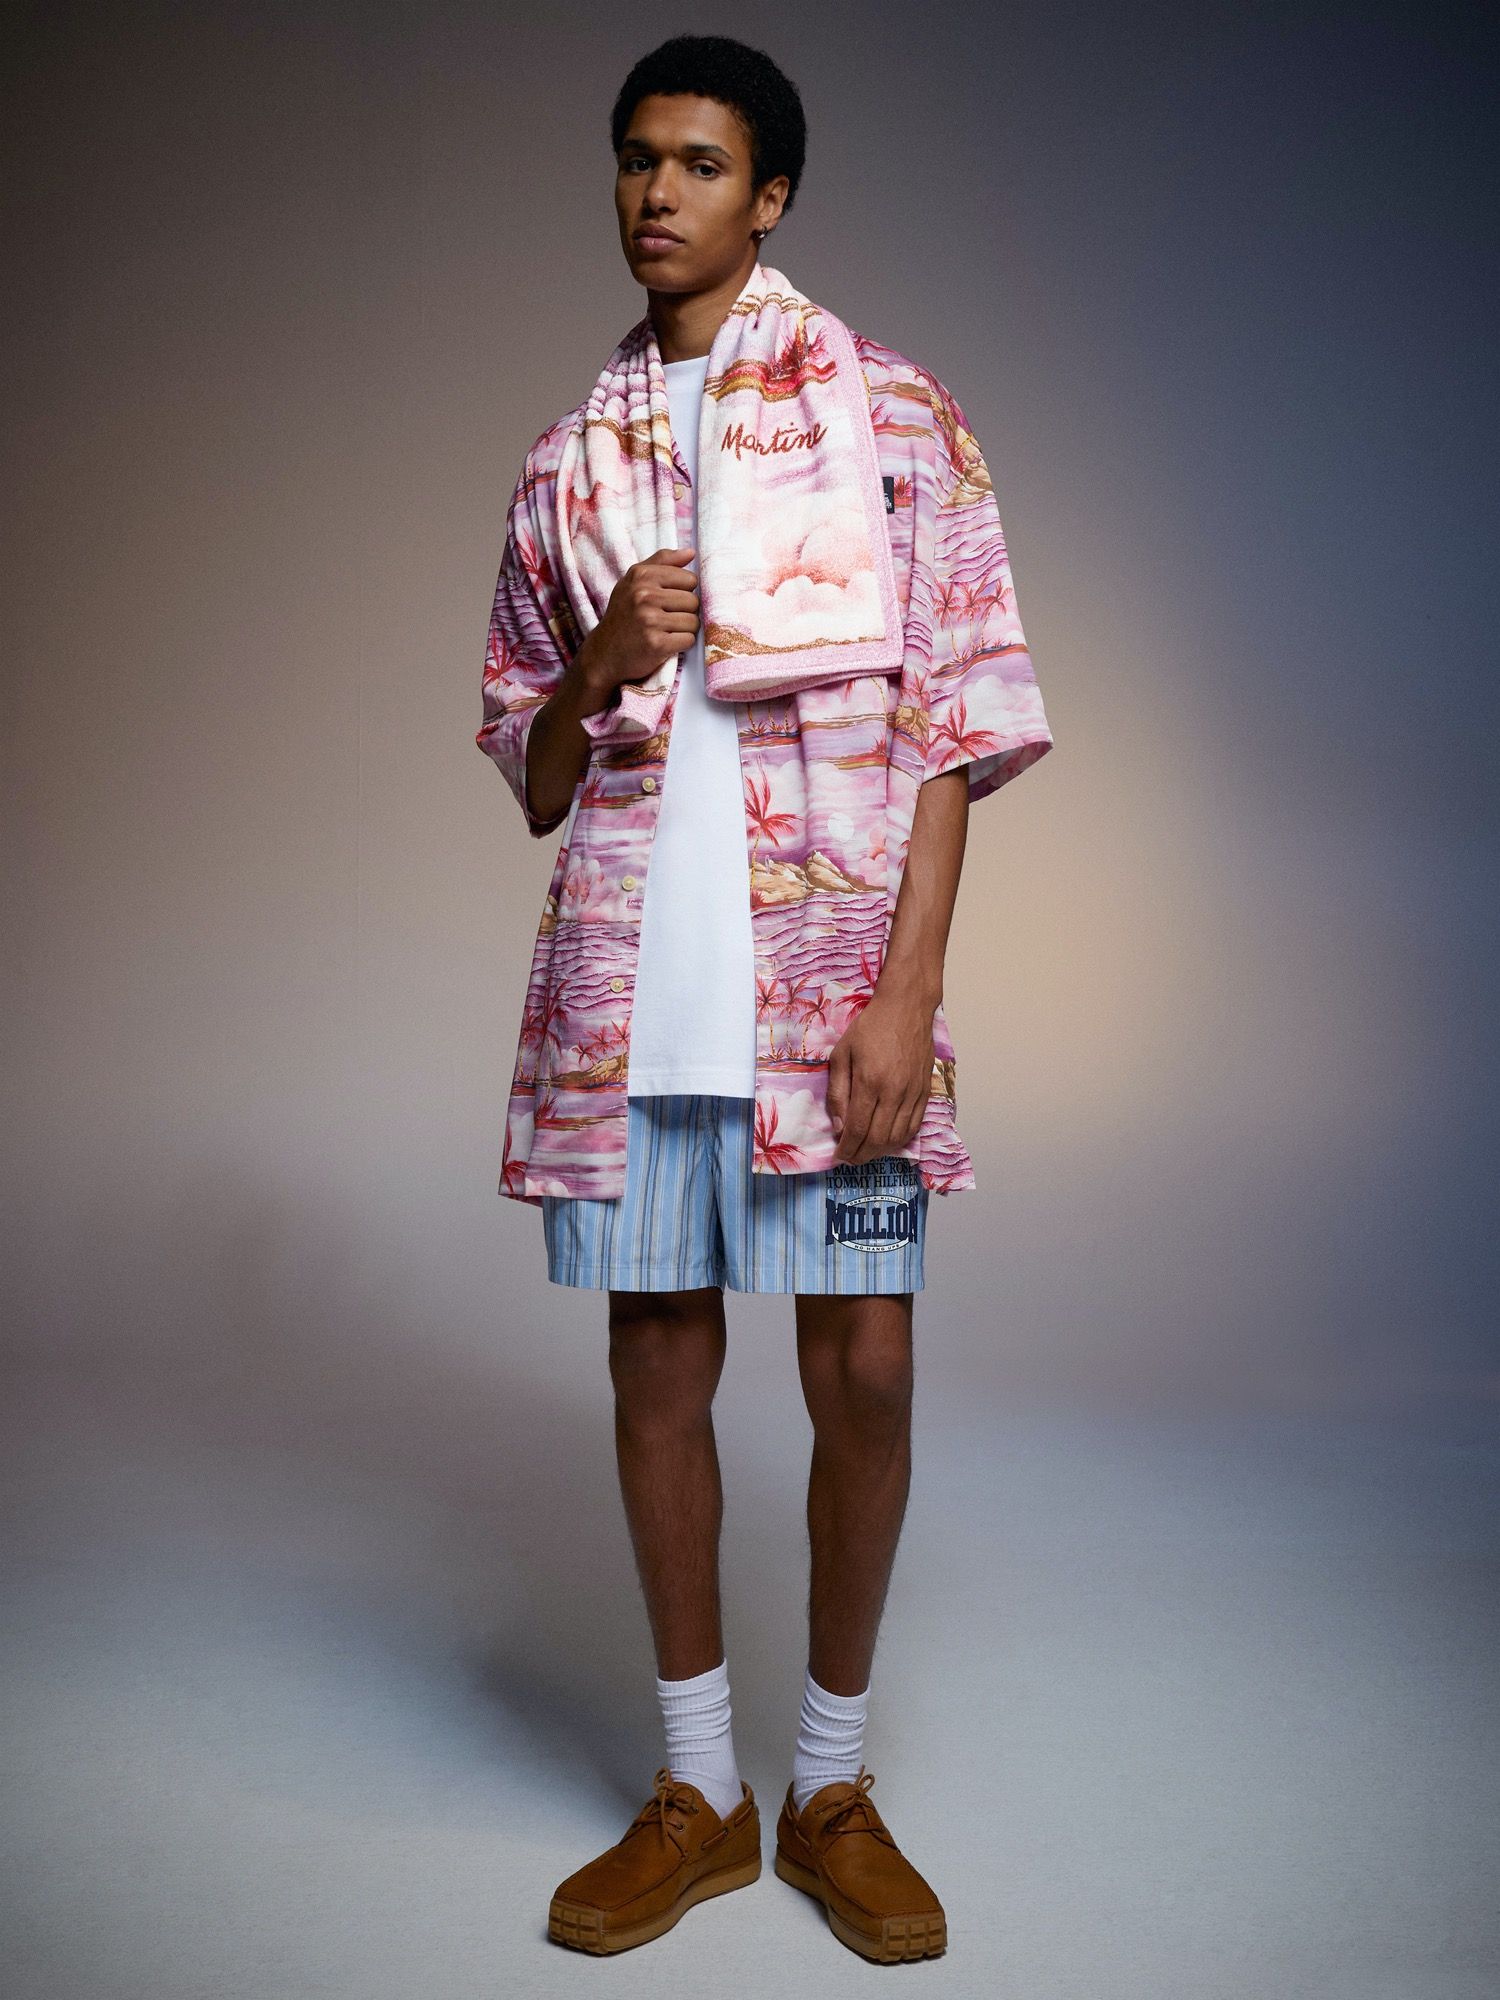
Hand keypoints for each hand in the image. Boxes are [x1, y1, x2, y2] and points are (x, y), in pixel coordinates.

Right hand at [576, 546, 698, 705]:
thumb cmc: (623, 615)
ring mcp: (649, 620)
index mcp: (641, 576)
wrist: (603, 653)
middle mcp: (644, 595)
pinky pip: (688, 640)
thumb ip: (662, 562)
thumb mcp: (633, 582)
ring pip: (693, 622)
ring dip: (684, 630)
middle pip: (693, 601)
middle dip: (685, 613)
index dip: (684, 592)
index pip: (689, 579)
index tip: (668, 601)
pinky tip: (666, 644)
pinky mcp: (656, 644)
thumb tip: (690, 553)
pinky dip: (681, 644)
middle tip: (666, 620)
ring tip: (665, 631)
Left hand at [825, 987, 935, 1163]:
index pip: (857, 1129)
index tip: (839, 1155)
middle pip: (878, 1139)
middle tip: (850, 1158)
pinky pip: (914, 1126)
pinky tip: (888, 1140)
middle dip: (862, 1155)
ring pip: (898, 1137)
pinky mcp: (925, 1091)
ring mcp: (913, 1093)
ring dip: (880, 1151)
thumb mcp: (842, 1054)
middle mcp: (894, 1092)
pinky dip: (900, 1140)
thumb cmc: (870, 1027)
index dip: (847, 1148)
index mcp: (870, 1082)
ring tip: (866, 1152)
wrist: (906, 1008)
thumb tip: (839, 1126)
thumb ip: (837, 1092)